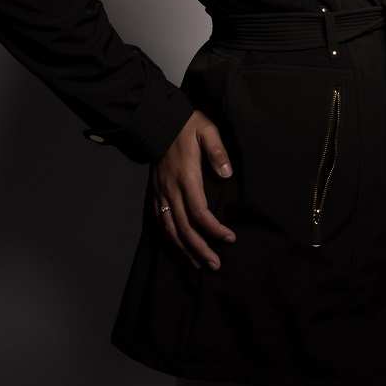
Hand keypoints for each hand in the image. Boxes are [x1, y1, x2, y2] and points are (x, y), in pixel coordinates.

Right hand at [152, 109, 236, 270]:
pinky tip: (179, 248)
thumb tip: (227, 172)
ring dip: (184, 249)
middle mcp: (171, 190)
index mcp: (186, 178)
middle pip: (184, 228)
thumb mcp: (207, 130)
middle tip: (215, 265)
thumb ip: (217, 151)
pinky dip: (170, 238)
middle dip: (200, 249)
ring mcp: (161, 193)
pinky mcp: (155, 192)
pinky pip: (159, 221)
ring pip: (170, 229)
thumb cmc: (187, 126)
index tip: (229, 238)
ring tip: (199, 264)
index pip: (200, 213)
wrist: (159, 121)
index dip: (214, 229)